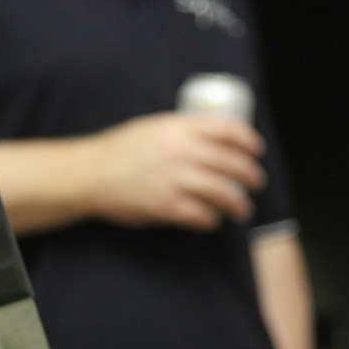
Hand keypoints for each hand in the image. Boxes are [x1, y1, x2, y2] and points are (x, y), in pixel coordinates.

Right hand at [87, 112, 266, 230]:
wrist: (91, 173)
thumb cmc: (120, 150)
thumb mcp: (154, 127)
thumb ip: (183, 131)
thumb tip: (211, 141)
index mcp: (180, 128)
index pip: (228, 130)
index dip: (249, 141)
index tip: (257, 151)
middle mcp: (182, 152)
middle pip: (232, 164)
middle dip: (251, 176)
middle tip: (256, 183)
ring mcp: (175, 180)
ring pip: (223, 193)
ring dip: (239, 204)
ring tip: (243, 210)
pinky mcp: (167, 206)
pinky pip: (202, 215)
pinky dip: (212, 220)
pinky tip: (213, 221)